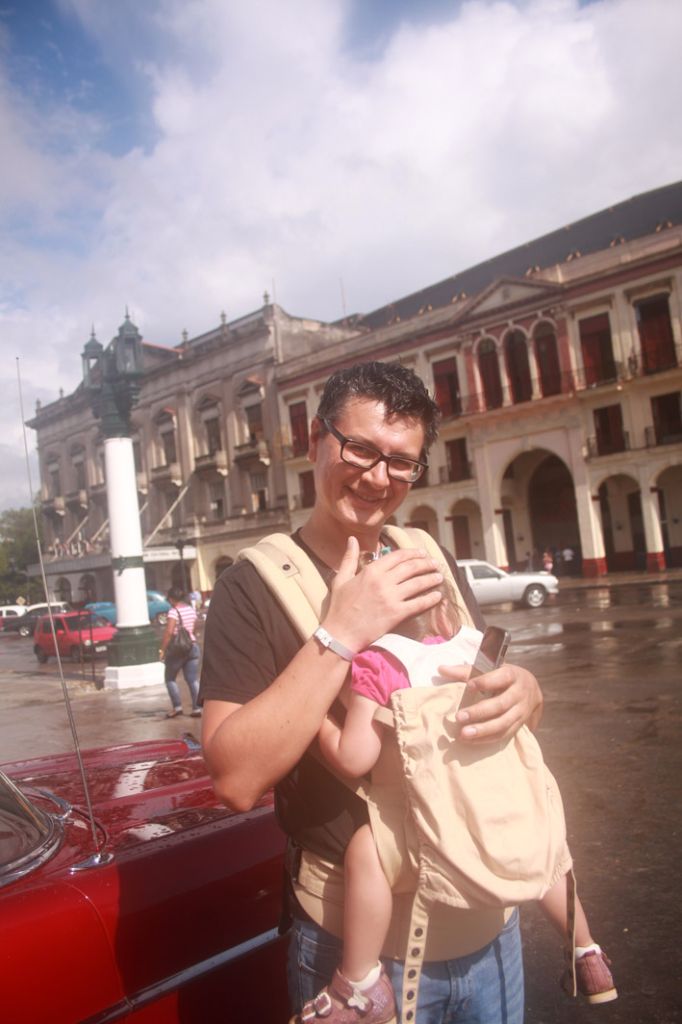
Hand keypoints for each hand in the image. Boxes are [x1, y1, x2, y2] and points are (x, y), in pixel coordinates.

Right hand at [322, 536, 443, 653]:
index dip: (412, 553)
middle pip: (411, 567)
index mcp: (371, 571)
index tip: (422, 553)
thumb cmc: (339, 607)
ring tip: (439, 576)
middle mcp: (383, 582)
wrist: (340, 633)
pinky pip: (418, 604)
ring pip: (417, 583)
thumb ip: (349, 557)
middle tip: (435, 563)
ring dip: (431, 578)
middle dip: (426, 564)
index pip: (397, 556)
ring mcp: (391, 598)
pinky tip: (437, 596)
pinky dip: (430, 599)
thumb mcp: (341, 578)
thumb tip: (352, 539)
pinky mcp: (396, 614)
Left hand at [439, 661, 542, 742]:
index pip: (500, 678)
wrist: (531, 689)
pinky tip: (471, 740)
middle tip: (458, 717)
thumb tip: (441, 669)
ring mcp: (521, 711)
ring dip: (482, 730)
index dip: (486, 682)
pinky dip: (487, 738)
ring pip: (503, 723)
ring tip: (463, 734)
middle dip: (479, 712)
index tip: (469, 686)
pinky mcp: (519, 725)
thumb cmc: (502, 677)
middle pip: (500, 704)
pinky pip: (504, 734)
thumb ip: (466, 671)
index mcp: (512, 675)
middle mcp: (519, 693)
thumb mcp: (490, 669)